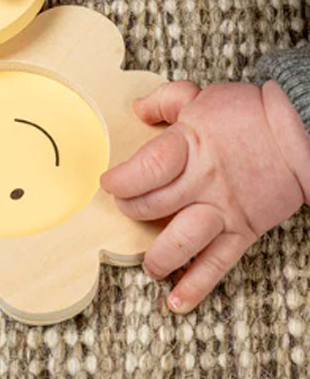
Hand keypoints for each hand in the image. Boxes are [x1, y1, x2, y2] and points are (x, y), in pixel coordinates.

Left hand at [100, 80, 309, 313]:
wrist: (301, 132)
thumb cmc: (249, 112)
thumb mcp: (198, 95)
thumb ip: (164, 102)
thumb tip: (136, 110)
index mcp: (188, 146)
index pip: (146, 169)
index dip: (121, 180)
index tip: (108, 182)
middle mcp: (202, 182)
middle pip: (155, 205)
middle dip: (131, 210)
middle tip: (125, 208)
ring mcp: (222, 210)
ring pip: (182, 241)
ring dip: (159, 256)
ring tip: (149, 263)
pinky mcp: (242, 231)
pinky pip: (217, 264)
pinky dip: (196, 286)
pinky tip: (176, 301)